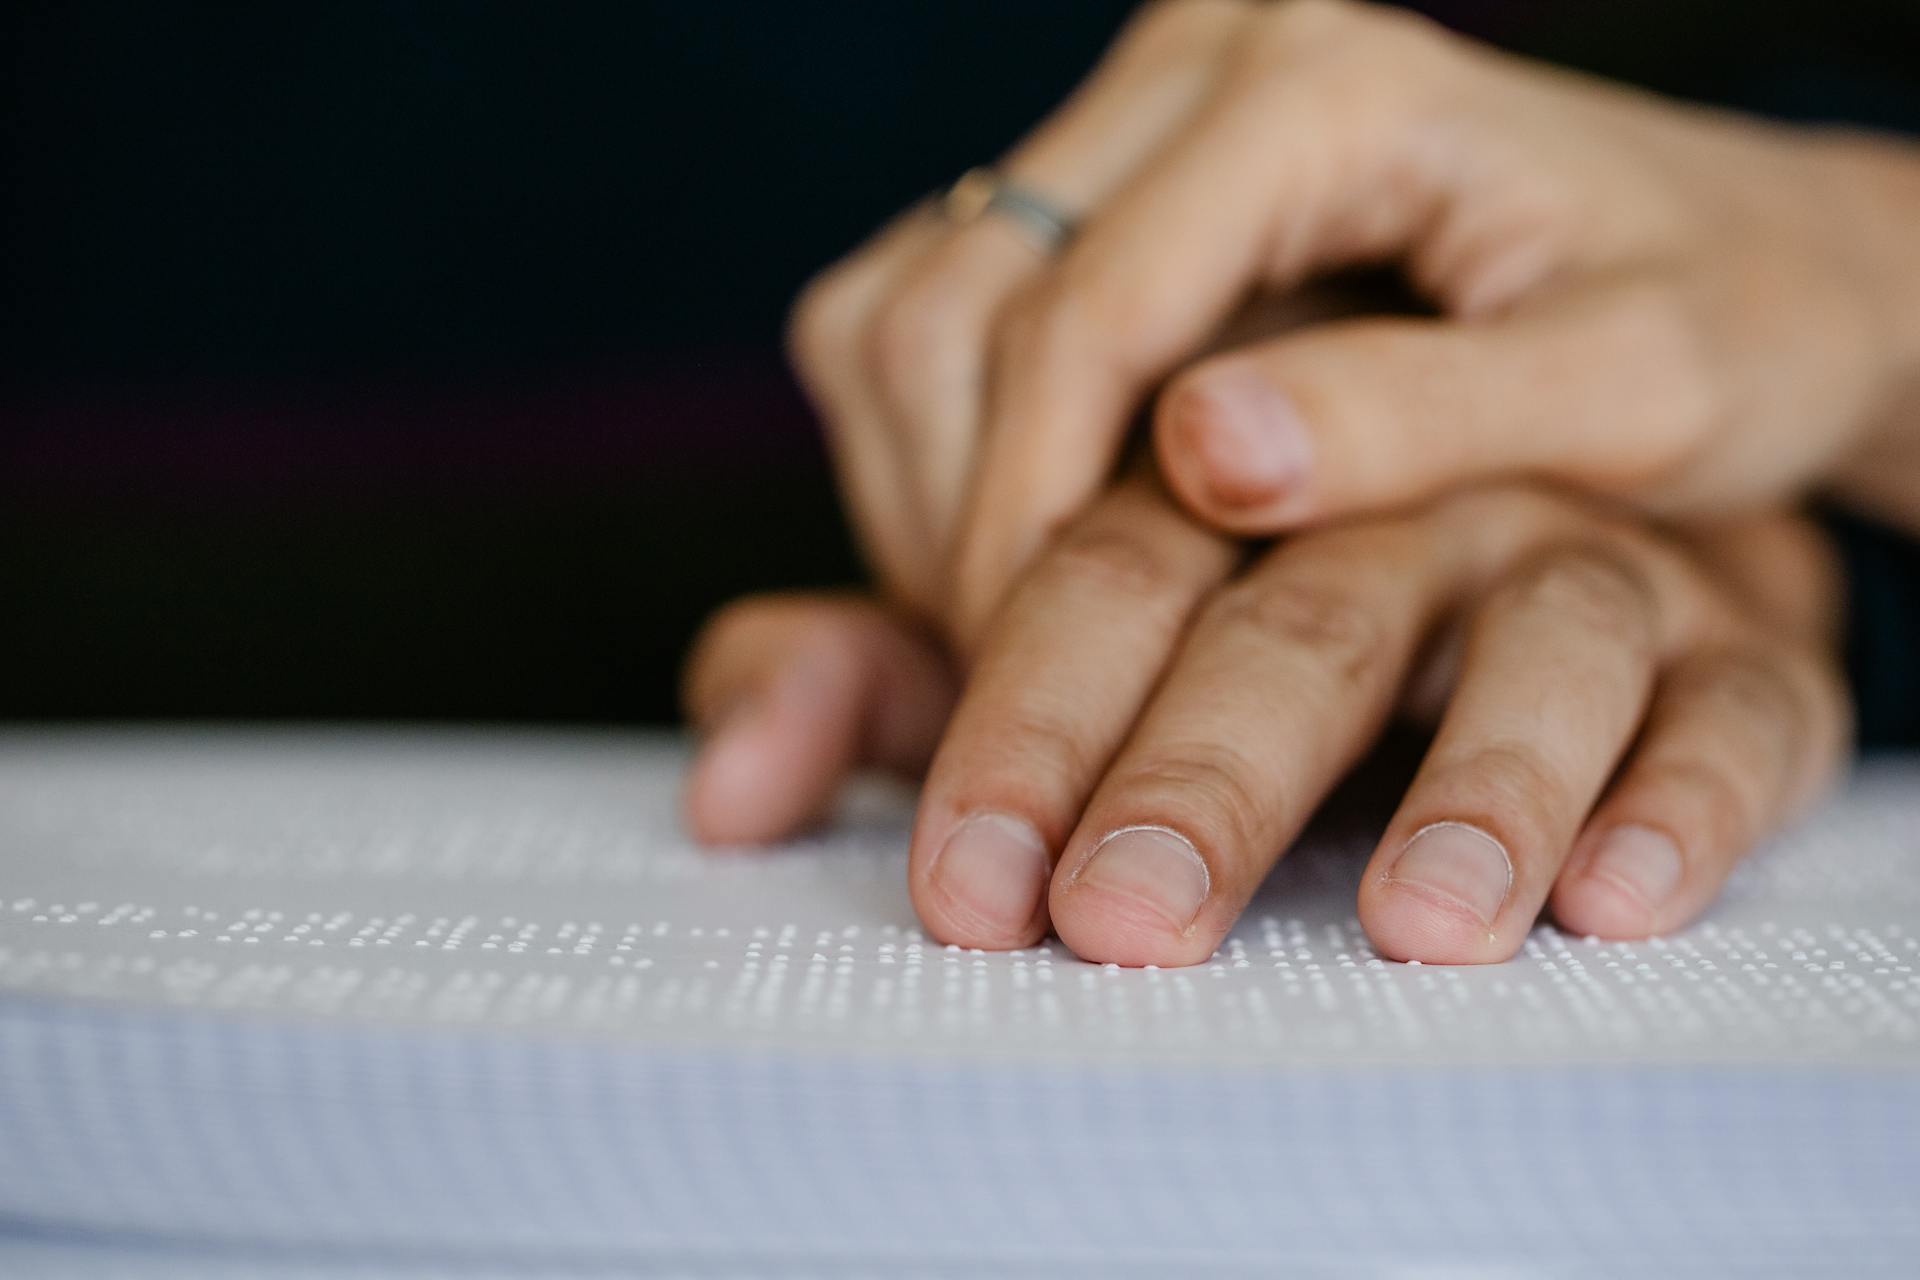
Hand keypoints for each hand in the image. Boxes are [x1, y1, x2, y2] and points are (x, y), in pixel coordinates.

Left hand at [684, 478, 1848, 964]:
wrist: (1579, 556)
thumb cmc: (1279, 632)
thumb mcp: (1067, 663)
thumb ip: (888, 691)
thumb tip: (725, 786)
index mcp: (1231, 494)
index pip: (1106, 571)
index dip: (1027, 721)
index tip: (968, 888)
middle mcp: (1400, 510)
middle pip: (1298, 614)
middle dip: (1205, 771)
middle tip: (1127, 919)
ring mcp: (1585, 569)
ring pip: (1542, 642)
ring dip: (1478, 787)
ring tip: (1411, 928)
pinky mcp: (1747, 651)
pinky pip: (1740, 713)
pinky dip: (1679, 799)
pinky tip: (1615, 901)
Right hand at [788, 0, 1919, 642]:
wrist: (1753, 262)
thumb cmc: (1727, 327)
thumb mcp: (1633, 393)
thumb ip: (1421, 416)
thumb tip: (1199, 458)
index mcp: (1325, 93)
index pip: (1084, 310)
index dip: (1027, 514)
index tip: (1030, 676)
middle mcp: (1206, 59)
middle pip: (956, 297)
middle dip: (954, 514)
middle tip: (1010, 683)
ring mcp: (1149, 111)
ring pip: (910, 302)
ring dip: (926, 488)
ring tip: (1006, 636)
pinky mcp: (1122, 176)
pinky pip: (940, 307)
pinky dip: (943, 451)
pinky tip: (1020, 554)